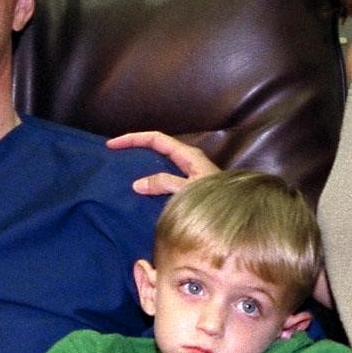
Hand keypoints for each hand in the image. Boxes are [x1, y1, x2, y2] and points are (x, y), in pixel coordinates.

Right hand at [105, 130, 222, 197]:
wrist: (239, 214)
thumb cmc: (217, 200)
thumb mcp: (188, 190)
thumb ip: (164, 184)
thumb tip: (138, 184)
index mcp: (188, 155)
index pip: (156, 139)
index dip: (133, 138)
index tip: (112, 145)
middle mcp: (188, 161)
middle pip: (156, 147)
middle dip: (135, 148)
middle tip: (113, 155)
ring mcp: (189, 174)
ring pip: (160, 164)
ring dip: (142, 165)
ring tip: (122, 172)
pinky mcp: (189, 188)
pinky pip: (164, 179)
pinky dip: (150, 181)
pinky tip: (141, 193)